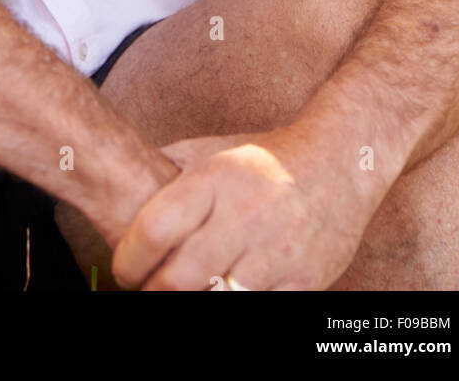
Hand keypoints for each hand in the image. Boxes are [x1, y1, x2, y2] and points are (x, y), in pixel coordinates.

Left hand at [112, 124, 374, 291]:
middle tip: (149, 286)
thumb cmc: (265, 160)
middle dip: (154, 290)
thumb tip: (118, 179)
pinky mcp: (303, 282)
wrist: (340, 163)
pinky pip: (254, 310)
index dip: (127, 259)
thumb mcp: (214, 149)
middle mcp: (246, 215)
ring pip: (214, 301)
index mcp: (217, 179)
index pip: (154, 230)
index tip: (124, 267)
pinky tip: (222, 293)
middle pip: (178, 278)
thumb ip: (168, 166)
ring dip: (191, 301)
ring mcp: (277, 253)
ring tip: (184, 290)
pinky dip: (231, 305)